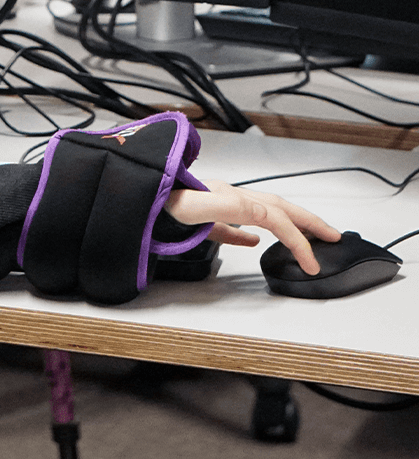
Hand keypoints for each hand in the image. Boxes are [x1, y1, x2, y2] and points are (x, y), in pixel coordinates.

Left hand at [165, 180, 340, 274]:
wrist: (124, 195)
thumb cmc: (151, 203)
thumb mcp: (190, 207)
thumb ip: (224, 213)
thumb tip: (257, 221)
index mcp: (225, 196)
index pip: (274, 217)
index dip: (297, 240)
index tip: (313, 264)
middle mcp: (221, 196)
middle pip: (274, 206)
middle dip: (306, 222)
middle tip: (334, 237)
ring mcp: (210, 204)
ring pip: (258, 212)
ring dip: (285, 224)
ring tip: (304, 236)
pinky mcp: (195, 215)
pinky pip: (229, 223)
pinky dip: (247, 232)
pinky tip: (252, 241)